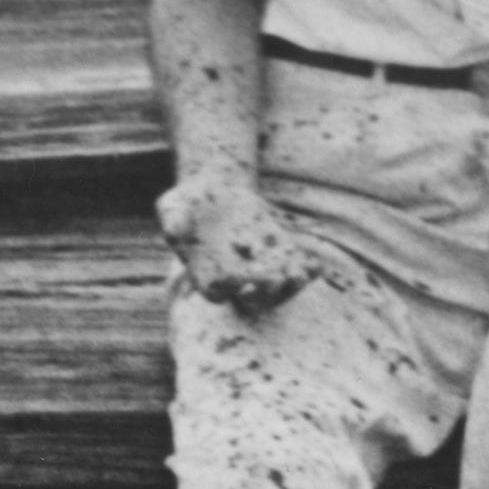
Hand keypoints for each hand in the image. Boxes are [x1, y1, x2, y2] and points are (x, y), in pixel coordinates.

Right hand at [158, 175, 326, 311]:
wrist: (214, 192)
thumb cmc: (186, 203)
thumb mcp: (174, 205)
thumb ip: (173, 219)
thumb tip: (174, 229)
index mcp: (205, 275)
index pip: (217, 292)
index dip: (230, 290)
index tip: (242, 282)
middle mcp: (234, 279)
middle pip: (251, 296)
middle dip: (265, 291)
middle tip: (275, 279)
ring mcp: (258, 269)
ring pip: (276, 287)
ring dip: (290, 285)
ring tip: (301, 275)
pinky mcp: (277, 255)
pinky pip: (293, 267)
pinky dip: (305, 270)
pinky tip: (315, 265)